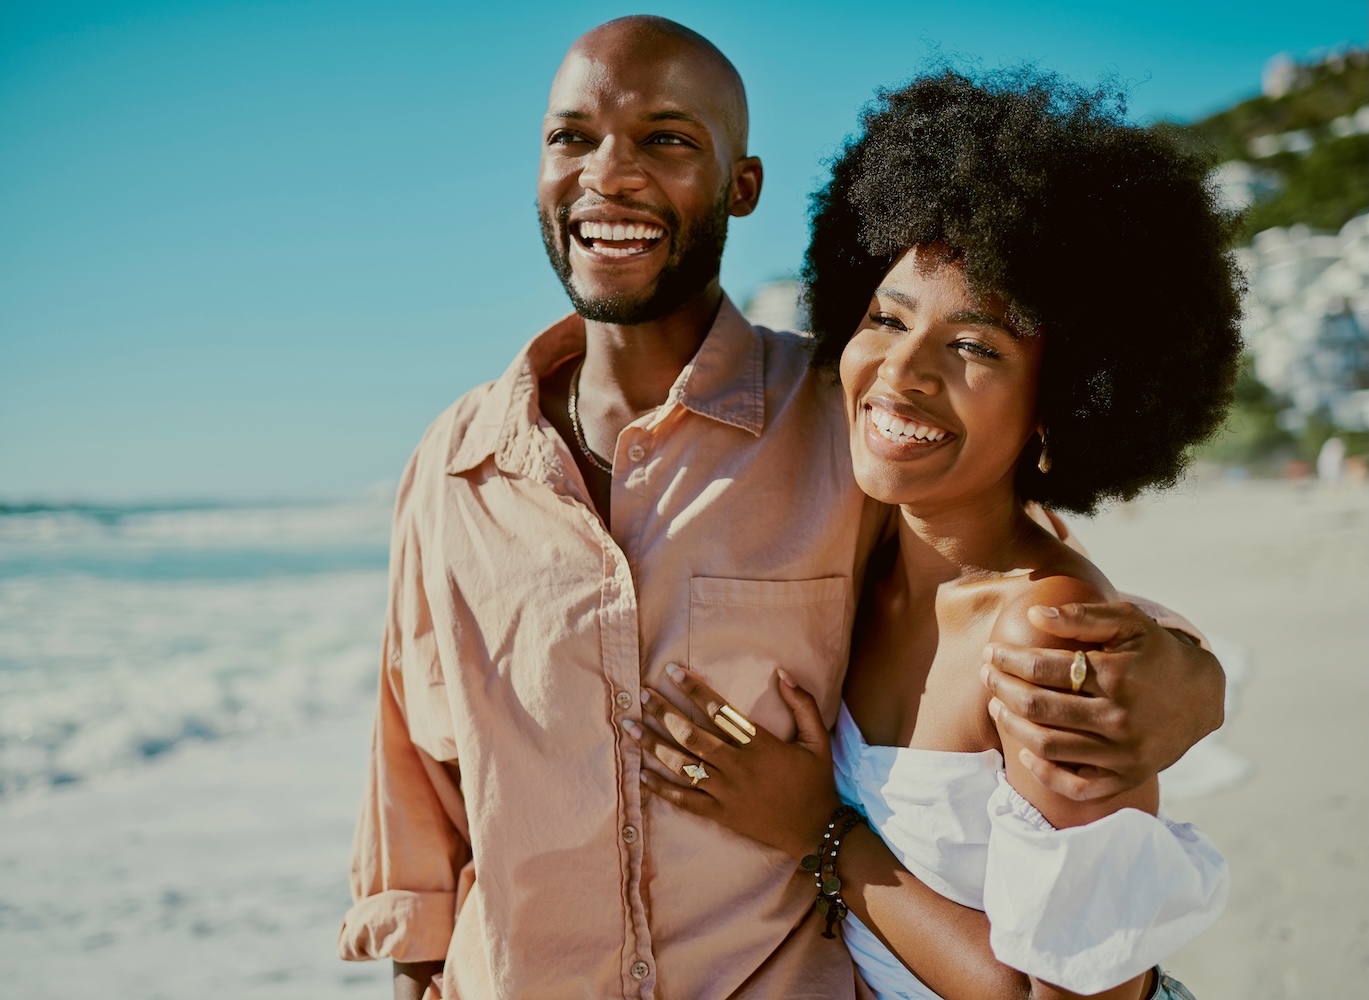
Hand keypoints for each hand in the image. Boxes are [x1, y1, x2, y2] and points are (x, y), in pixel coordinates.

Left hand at [626, 664, 841, 859]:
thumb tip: (783, 672)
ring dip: (653, 745)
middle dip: (664, 713)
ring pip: (682, 765)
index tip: (672, 672)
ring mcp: (726, 792)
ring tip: (630, 728)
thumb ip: (802, 703)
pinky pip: (685, 800)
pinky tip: (641, 774)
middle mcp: (738, 766)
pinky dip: (661, 787)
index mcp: (759, 744)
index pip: (719, 710)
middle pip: (692, 735)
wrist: (815, 830)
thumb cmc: (816, 782)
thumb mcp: (818, 739)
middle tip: (642, 695)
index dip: (694, 690)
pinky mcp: (720, 814)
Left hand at [982, 602, 1224, 800]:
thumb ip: (1083, 615)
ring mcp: (1123, 754)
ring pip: (1047, 745)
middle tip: (988, 675)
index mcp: (1119, 676)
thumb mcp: (1129, 622)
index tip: (992, 652)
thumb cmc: (1154, 652)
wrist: (1201, 696)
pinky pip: (1075, 785)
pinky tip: (1025, 751)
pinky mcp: (1126, 778)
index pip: (1043, 669)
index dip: (1009, 660)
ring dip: (1011, 725)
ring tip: (997, 704)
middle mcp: (1120, 719)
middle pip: (1039, 708)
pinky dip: (1044, 772)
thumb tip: (1035, 614)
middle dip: (1002, 688)